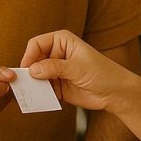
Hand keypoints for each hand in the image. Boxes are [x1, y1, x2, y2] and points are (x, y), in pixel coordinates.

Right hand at [22, 31, 136, 112]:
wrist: (115, 93)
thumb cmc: (102, 73)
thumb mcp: (78, 67)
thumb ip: (54, 67)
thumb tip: (32, 70)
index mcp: (61, 41)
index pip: (37, 44)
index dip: (30, 55)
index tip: (27, 69)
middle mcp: (56, 54)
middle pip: (34, 60)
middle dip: (29, 72)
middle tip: (25, 84)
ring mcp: (56, 71)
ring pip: (36, 76)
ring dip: (33, 85)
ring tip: (31, 94)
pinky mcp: (57, 87)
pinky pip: (43, 90)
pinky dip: (39, 95)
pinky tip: (39, 100)